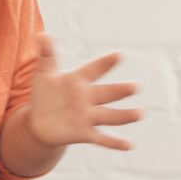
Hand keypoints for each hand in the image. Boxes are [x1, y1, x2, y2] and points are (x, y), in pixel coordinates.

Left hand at [24, 34, 141, 151]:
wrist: (39, 122)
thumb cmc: (44, 95)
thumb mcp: (44, 73)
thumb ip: (46, 54)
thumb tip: (42, 34)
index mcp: (79, 81)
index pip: (94, 70)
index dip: (105, 63)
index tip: (120, 55)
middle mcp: (87, 98)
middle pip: (107, 93)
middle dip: (121, 90)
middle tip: (137, 86)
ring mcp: (88, 116)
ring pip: (110, 115)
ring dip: (125, 115)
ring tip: (141, 114)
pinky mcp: (85, 133)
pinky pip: (102, 138)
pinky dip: (115, 143)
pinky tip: (130, 145)